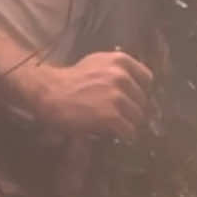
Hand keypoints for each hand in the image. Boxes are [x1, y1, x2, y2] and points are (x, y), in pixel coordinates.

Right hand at [23, 51, 153, 141]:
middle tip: (121, 116)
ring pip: (138, 117)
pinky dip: (125, 135)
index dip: (138, 91)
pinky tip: (117, 135)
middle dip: (133, 109)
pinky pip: (129, 130)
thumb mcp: (97, 63)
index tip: (131, 99)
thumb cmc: (71, 80)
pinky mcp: (112, 116)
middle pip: (142, 100)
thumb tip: (134, 84)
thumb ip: (117, 70)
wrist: (50, 93)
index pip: (147, 78)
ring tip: (117, 127)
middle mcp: (122, 76)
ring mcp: (118, 96)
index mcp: (120, 61)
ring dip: (129, 124)